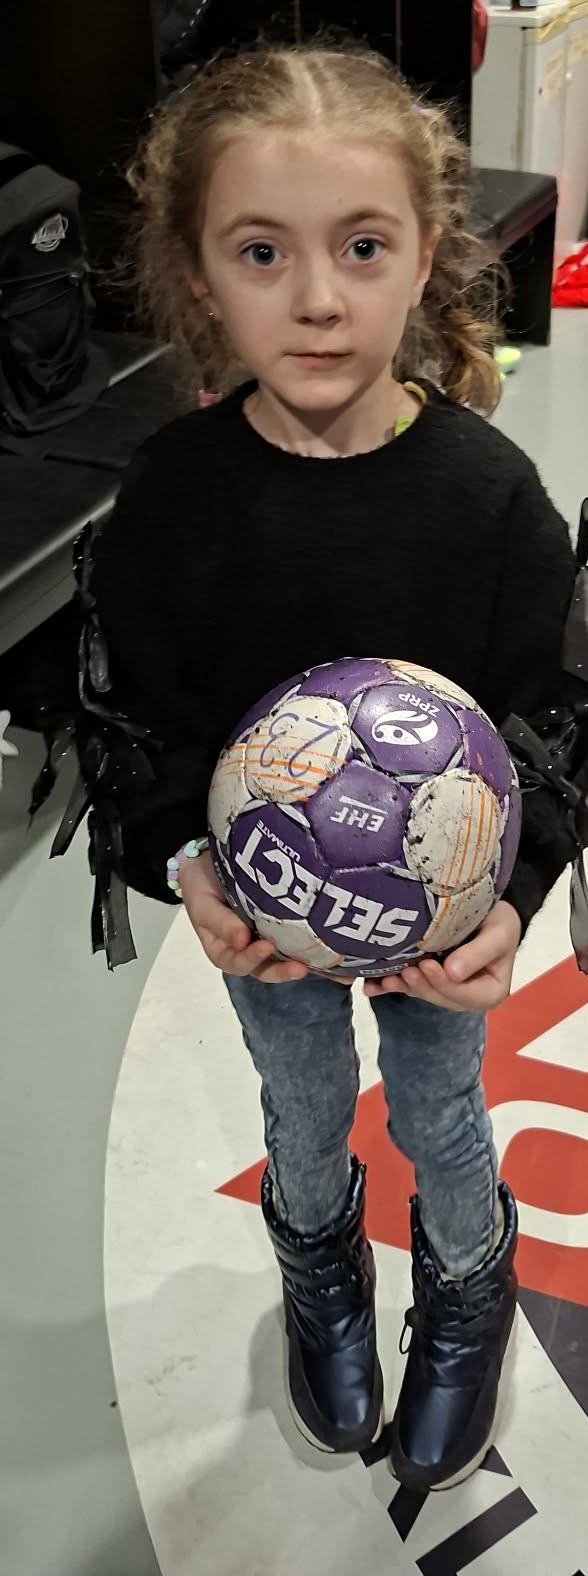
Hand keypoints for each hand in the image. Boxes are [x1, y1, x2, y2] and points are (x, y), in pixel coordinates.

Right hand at [179, 851, 307, 983]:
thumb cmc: (201, 886)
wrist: (208, 863)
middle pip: (263, 968)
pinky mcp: (277, 926)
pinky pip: (289, 939)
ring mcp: (262, 938)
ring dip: (294, 961)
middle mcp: (244, 949)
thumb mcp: (203, 903)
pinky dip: (301, 944)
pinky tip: (316, 943)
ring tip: (311, 961)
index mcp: (222, 949)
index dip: (251, 958)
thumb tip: (242, 941)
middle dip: (281, 970)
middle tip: (299, 968)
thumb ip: (220, 922)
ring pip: (279, 958)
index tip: (266, 946)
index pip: (237, 963)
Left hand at [363, 900, 521, 1012]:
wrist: (489, 911)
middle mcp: (466, 997)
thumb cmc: (499, 922)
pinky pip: (408, 986)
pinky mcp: (427, 982)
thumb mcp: (499, 932)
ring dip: (402, 986)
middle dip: (421, 985)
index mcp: (490, 992)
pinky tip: (371, 986)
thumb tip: (452, 972)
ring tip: (385, 977)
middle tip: (405, 970)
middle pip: (440, 996)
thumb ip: (480, 952)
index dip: (444, 983)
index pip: (465, 994)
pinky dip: (389, 986)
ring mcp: (445, 991)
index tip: (428, 966)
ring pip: (422, 992)